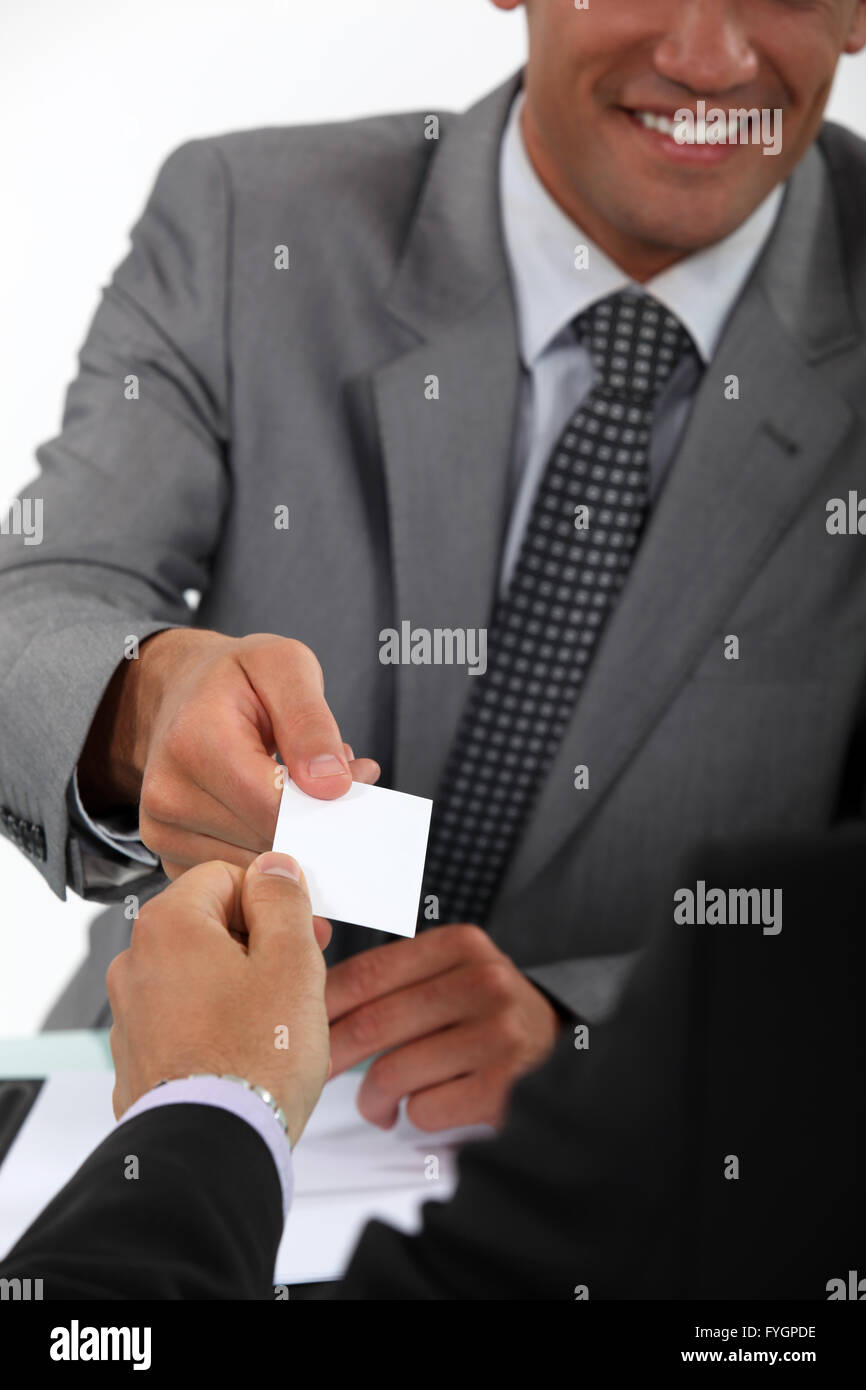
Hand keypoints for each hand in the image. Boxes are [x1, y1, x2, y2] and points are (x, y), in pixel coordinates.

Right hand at [79, 628, 379, 878]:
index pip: (275, 807)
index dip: (326, 803)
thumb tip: (332, 785)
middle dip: (314, 820)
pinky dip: (265, 855)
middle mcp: (167, 794)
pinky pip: (238, 879)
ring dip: (292, 839)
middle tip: (327, 781)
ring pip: (257, 868)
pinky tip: (269, 816)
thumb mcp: (284, 666)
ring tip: (293, 793)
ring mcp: (163, 832)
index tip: (352, 779)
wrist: (177, 693)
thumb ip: (312, 722)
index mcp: (194, 741)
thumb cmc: (234, 678)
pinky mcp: (169, 856)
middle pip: (268, 842)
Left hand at [107, 852, 331, 1145]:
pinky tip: (248, 1052)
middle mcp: (136, 963)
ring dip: (239, 985)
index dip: (274, 900)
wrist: (214, 1148)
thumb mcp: (292, 961)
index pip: (227, 876)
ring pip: (198, 974)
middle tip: (300, 977)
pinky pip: (184, 1019)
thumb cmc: (255, 1060)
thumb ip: (283, 901)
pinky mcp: (137, 1057)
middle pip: (210, 925)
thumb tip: (274, 867)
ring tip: (277, 1022)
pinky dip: (215, 1024)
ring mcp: (132, 1013)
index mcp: (170, 926)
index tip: (303, 930)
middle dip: (258, 943)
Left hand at [326, 924, 561, 1130]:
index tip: (292, 1026)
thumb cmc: (486, 1017)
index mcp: (461, 945)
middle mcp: (485, 982)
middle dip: (332, 1056)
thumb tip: (309, 996)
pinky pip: (424, 1109)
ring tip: (378, 1104)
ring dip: (371, 1099)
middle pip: (374, 1023)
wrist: (561, 1052)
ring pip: (393, 1072)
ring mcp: (498, 1035)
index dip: (321, 1004)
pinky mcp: (504, 1088)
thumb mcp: (452, 974)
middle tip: (313, 1073)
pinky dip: (411, 1118)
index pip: (368, 972)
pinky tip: (420, 1111)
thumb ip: (396, 977)